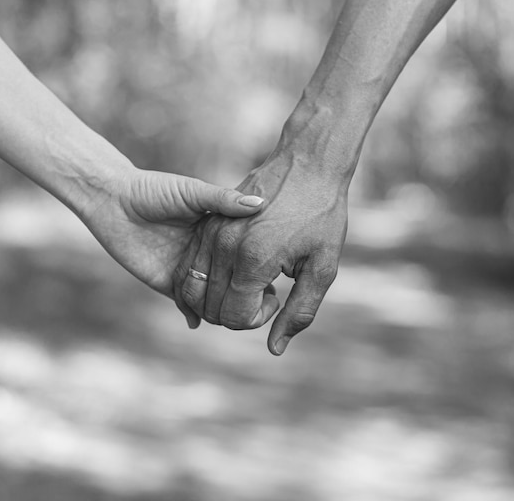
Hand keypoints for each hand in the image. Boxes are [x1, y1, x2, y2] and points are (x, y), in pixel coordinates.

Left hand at [78, 168, 263, 322]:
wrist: (113, 201)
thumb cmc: (153, 190)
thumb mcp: (193, 192)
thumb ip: (223, 200)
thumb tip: (260, 204)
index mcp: (217, 231)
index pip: (246, 255)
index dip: (262, 266)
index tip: (278, 276)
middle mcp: (206, 253)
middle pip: (233, 280)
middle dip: (247, 294)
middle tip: (261, 305)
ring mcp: (187, 269)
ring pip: (212, 297)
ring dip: (222, 308)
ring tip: (235, 315)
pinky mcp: (167, 282)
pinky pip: (186, 304)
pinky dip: (195, 315)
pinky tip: (200, 319)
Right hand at [173, 148, 347, 354]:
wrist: (308, 164)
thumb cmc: (322, 216)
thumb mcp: (322, 268)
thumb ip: (298, 311)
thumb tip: (274, 349)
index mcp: (253, 261)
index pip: (232, 317)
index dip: (255, 319)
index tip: (276, 297)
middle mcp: (224, 247)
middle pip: (210, 307)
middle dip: (235, 311)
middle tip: (266, 291)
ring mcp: (211, 232)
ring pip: (194, 288)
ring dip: (217, 297)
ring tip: (249, 281)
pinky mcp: (208, 222)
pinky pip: (192, 265)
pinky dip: (204, 280)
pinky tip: (233, 271)